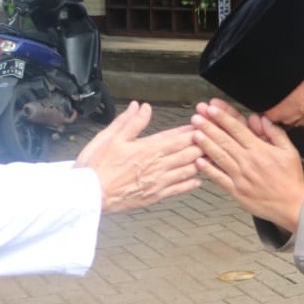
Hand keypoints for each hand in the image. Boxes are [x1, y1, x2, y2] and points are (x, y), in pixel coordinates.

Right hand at [75, 101, 201, 213]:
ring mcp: (158, 183)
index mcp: (148, 148)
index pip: (178, 137)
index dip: (194, 129)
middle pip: (189, 153)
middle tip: (215, 137)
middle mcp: (158, 165)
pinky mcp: (154, 197)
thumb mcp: (110, 137)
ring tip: (212, 155)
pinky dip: (191, 183)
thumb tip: (142, 106)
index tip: (204, 123)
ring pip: (188, 170)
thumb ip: (130, 122)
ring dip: (202, 161)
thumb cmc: (96, 166)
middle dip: (203, 143)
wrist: (87, 196)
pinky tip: (198, 180)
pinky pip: (179, 189)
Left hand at [191, 98, 303, 232]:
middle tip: (196, 117)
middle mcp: (248, 161)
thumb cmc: (290, 178)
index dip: (223, 118)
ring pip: (219, 157)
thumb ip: (275, 133)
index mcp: (260, 150)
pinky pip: (219, 178)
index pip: (237, 129)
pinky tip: (199, 161)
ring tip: (194, 133)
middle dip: (209, 127)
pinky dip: (208, 170)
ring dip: (205, 144)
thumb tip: (262, 118)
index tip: (211, 109)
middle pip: (224, 140)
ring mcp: (240, 177)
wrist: (292, 205)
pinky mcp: (236, 191)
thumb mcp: (289, 151)